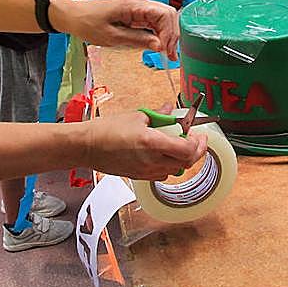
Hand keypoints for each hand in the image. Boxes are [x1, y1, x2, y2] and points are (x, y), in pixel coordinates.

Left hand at [57, 0, 179, 58]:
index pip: (164, 14)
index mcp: (134, 4)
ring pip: (163, 19)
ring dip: (167, 35)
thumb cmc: (88, 24)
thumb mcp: (112, 37)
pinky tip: (158, 47)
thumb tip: (160, 46)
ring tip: (167, 54)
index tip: (165, 51)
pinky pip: (153, 22)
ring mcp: (138, 7)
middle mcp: (140, 2)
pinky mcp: (136, 13)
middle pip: (168, 15)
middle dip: (172, 35)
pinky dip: (159, 34)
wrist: (73, 15)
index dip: (169, 33)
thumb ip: (138, 40)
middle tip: (170, 56)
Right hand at [82, 110, 207, 180]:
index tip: (199, 135)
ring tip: (178, 145)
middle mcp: (152, 161)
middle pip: (186, 163)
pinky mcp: (139, 177)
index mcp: (152, 143)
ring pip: (176, 170)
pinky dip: (169, 166)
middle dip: (195, 151)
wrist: (87, 146)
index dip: (198, 144)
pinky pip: (162, 174)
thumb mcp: (137, 116)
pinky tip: (163, 155)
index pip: (187, 150)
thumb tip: (170, 110)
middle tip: (195, 140)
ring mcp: (146, 171)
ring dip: (182, 159)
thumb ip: (159, 115)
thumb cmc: (107, 130)